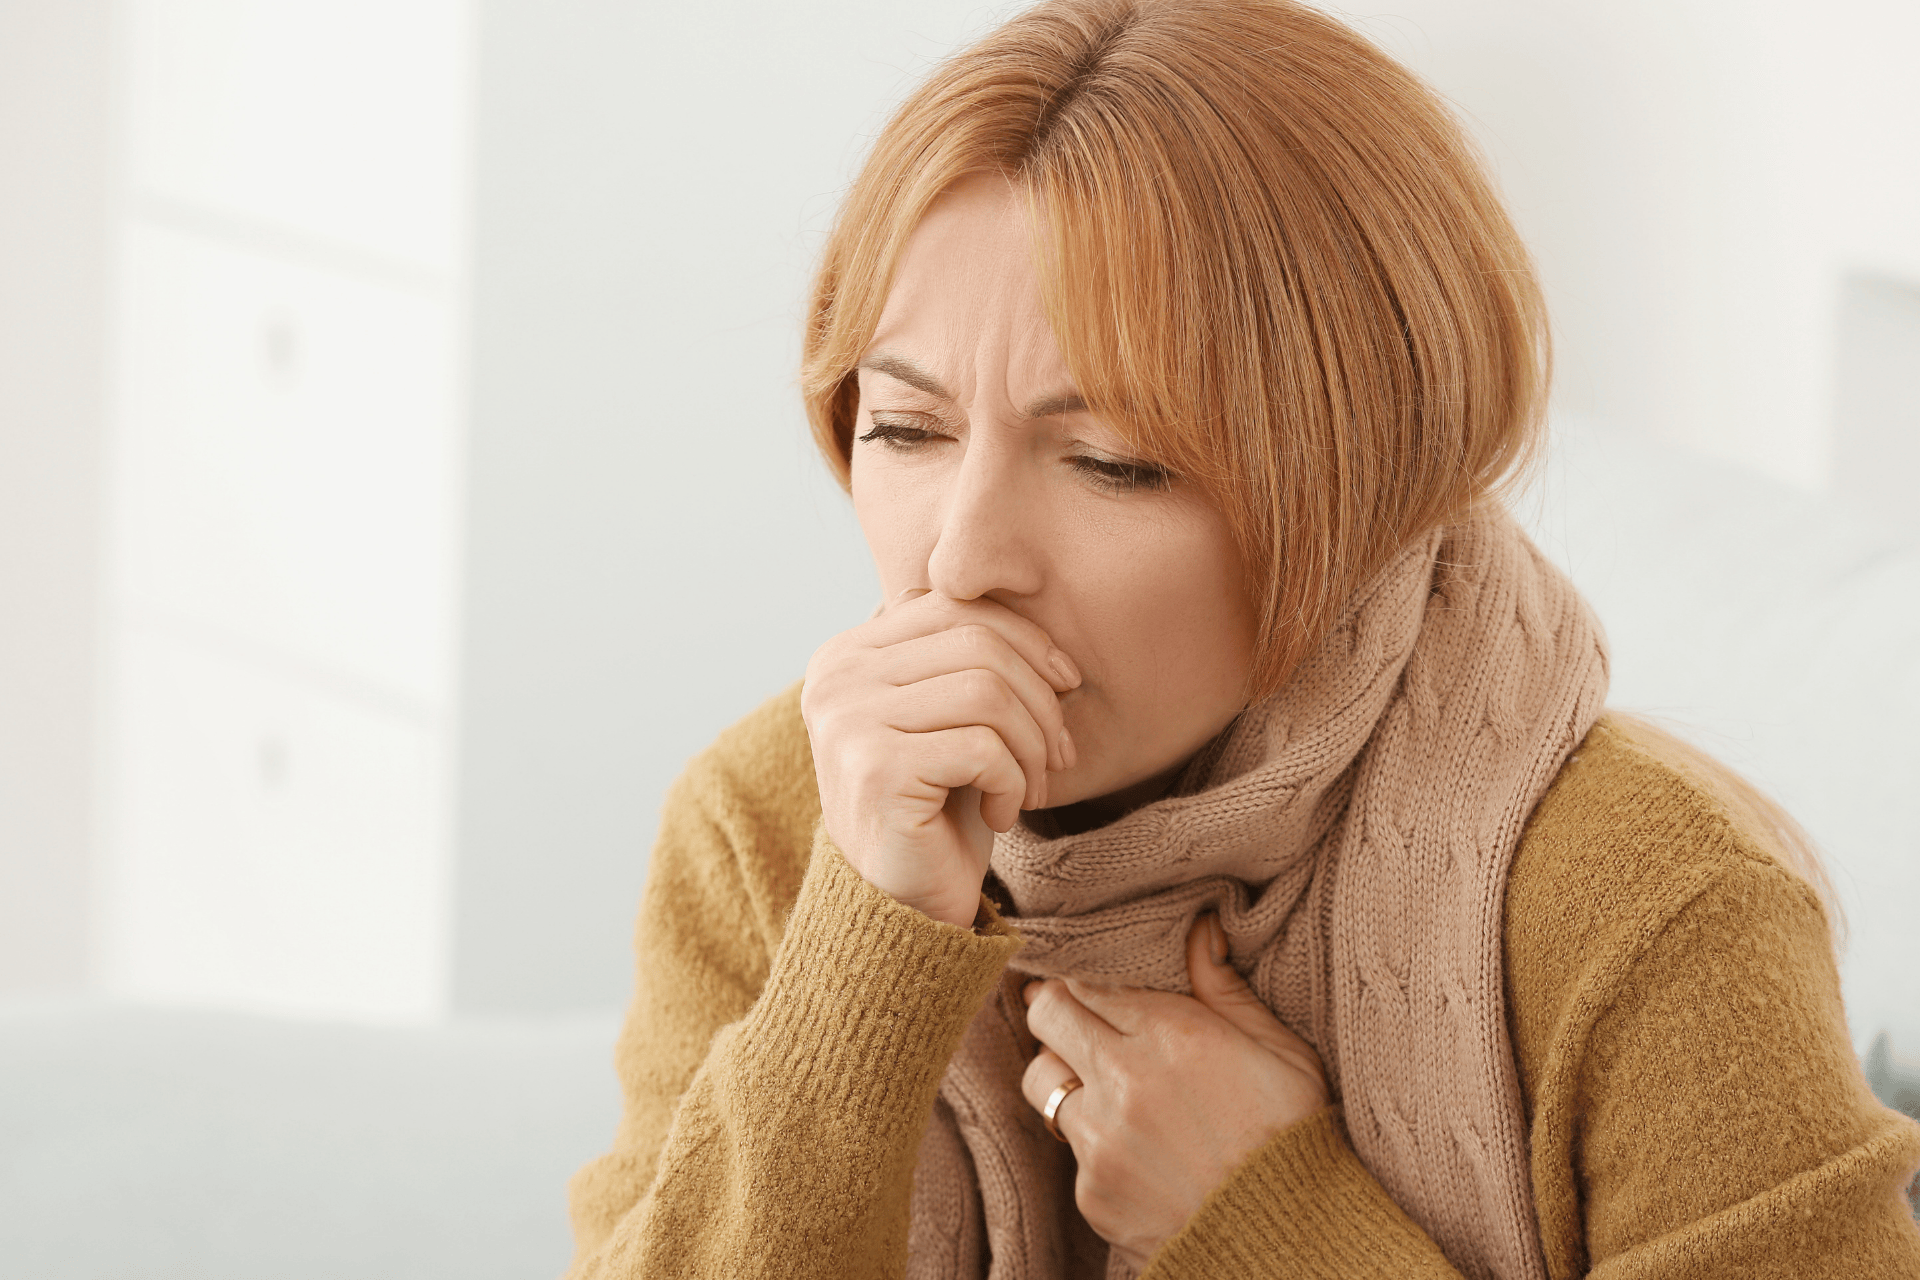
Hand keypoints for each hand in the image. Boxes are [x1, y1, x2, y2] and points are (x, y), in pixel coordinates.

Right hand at [801, 590, 1081, 927]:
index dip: (1026, 639)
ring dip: (1031, 746)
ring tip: (1028, 788)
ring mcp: (847, 722)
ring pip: (988, 691)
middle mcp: (834, 678)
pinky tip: (1003, 816)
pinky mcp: (875, 770)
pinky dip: (1013, 783)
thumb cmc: (939, 809)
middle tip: (1056, 756)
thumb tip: (1036, 613)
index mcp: (846, 653)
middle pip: (978, 643)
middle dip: (1039, 699)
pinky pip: (983, 746)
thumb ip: (967, 658)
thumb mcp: (952, 720)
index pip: (954, 606)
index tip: (1065, 687)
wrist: (903, 909)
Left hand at [1020, 914, 1329, 1267]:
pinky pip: (1068, 1150)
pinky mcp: (1091, 1193)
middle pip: (1044, 1016)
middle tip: (1079, 1022)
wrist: (1288, 1241)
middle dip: (1055, 1012)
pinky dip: (1091, 1144)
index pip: (1083, 982)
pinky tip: (1135, 1150)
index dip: (1082, 980)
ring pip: (1041, 1082)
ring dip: (1063, 1075)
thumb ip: (1224, 986)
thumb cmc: (1292, 1137)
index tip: (1091, 987)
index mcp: (1169, 1034)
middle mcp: (1122, 1082)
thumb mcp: (1280, 1050)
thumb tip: (1200, 926)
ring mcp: (1100, 1141)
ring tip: (1103, 1087)